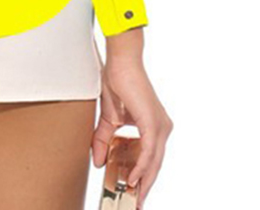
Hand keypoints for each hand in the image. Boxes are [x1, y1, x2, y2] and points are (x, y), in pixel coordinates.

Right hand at [91, 54, 172, 207]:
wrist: (120, 62)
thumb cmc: (117, 83)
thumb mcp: (108, 119)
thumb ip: (103, 140)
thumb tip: (97, 161)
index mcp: (153, 126)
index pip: (150, 158)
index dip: (142, 177)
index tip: (133, 193)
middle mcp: (162, 127)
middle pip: (154, 165)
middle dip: (144, 186)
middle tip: (134, 203)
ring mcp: (160, 126)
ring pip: (153, 162)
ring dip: (142, 182)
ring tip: (133, 197)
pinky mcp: (153, 123)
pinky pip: (149, 153)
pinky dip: (140, 168)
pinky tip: (132, 179)